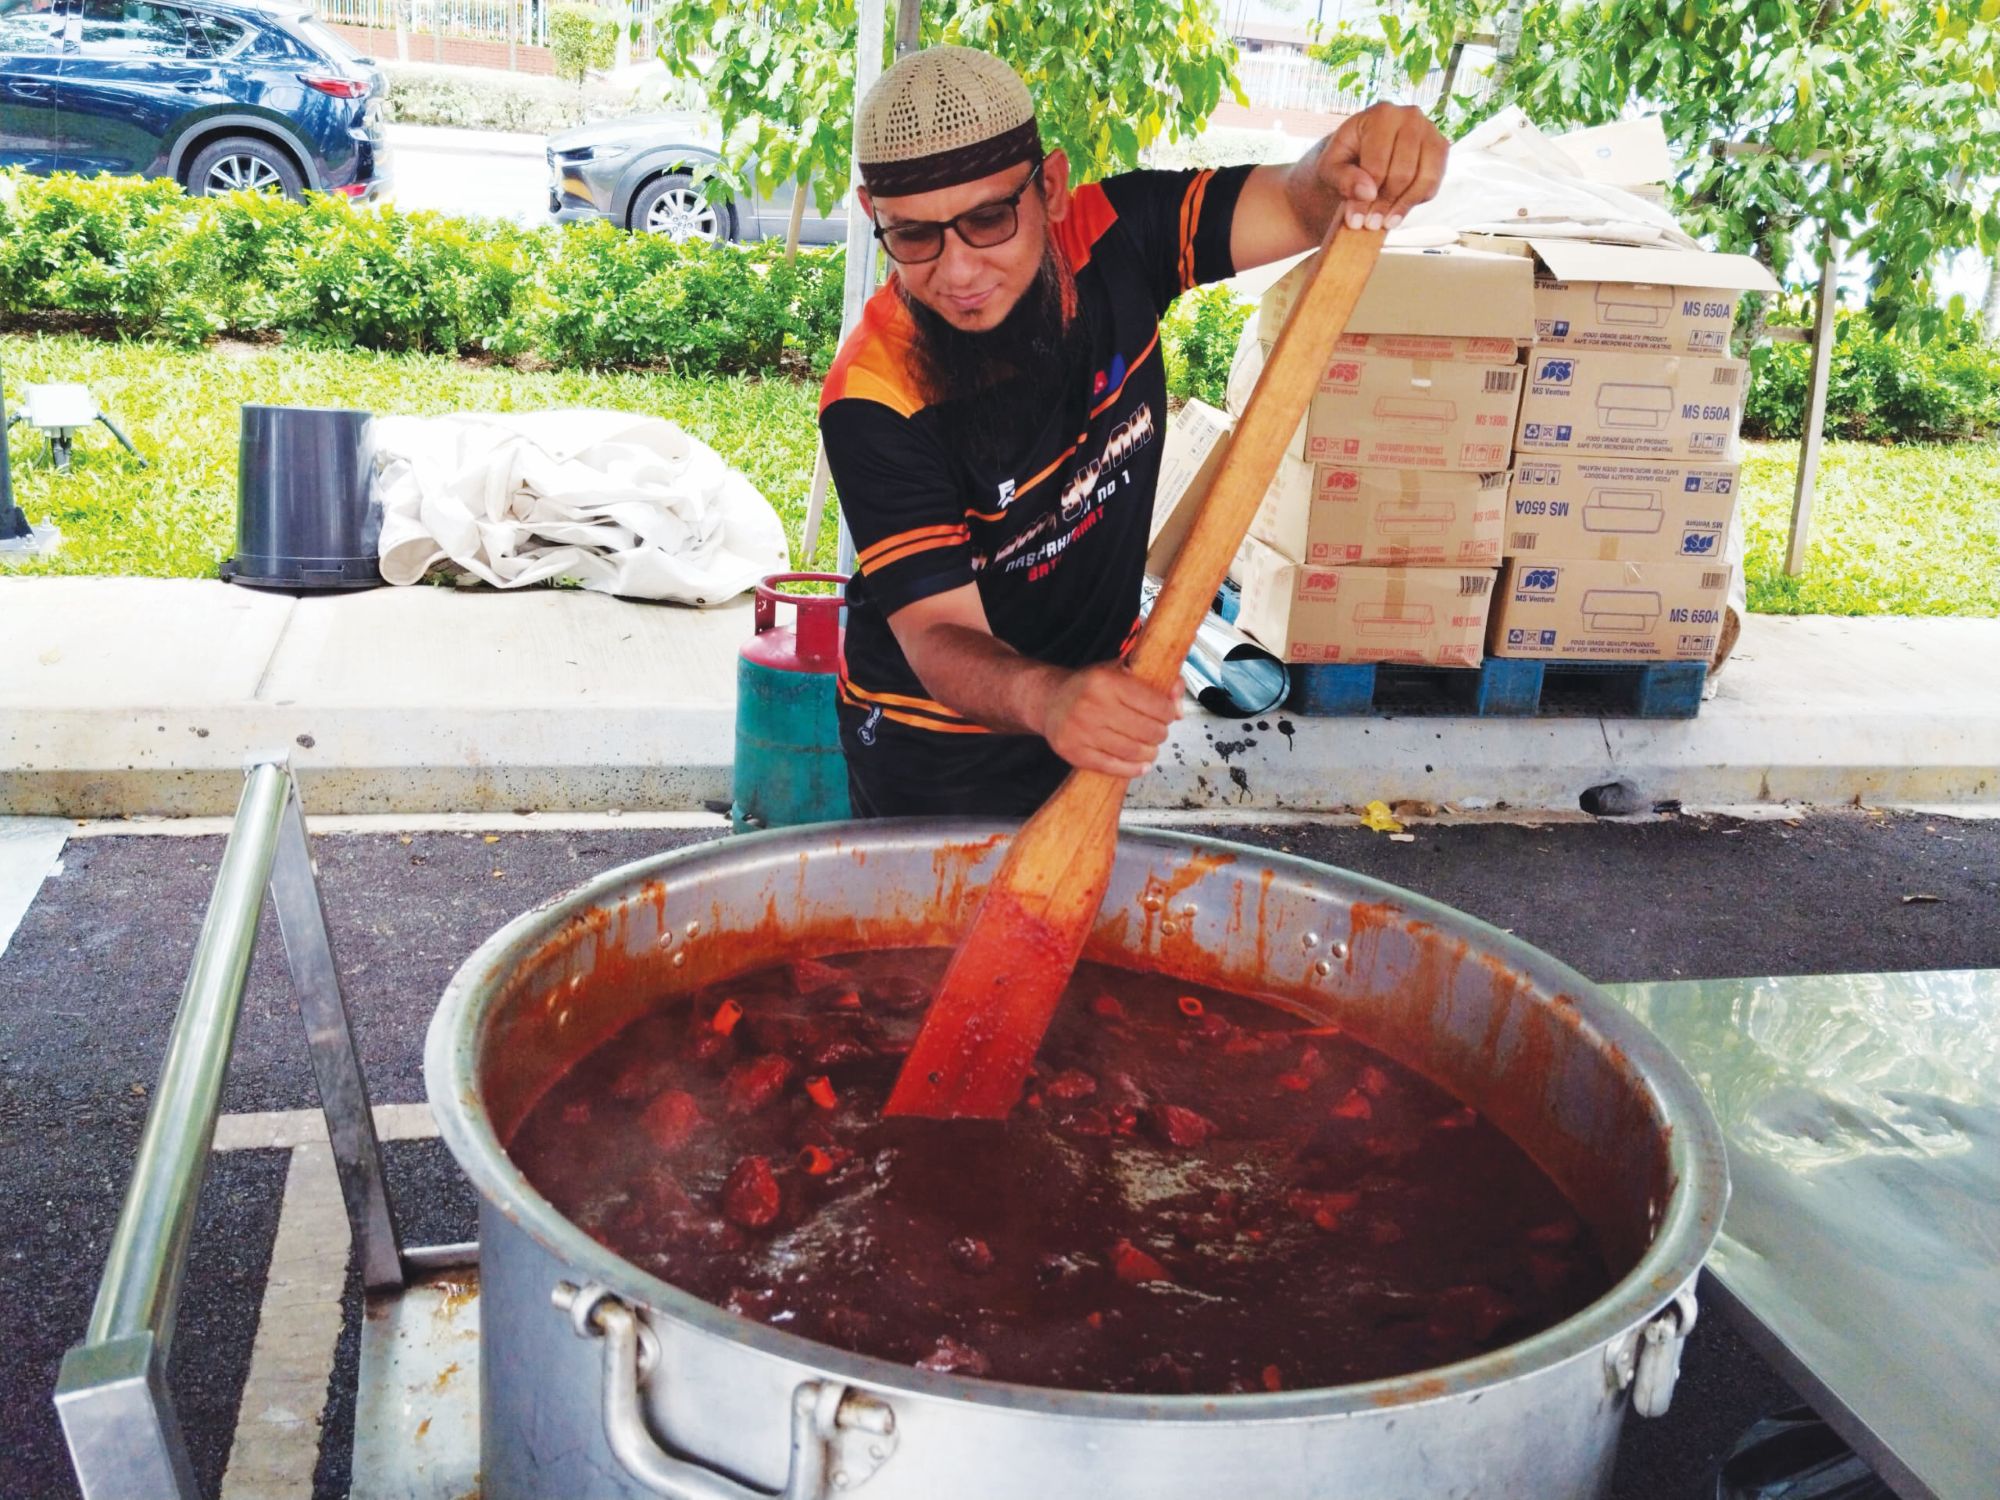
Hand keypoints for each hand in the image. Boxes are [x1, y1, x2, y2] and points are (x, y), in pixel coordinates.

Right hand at [1037, 662, 1179, 778]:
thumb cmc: (1090, 686)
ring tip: (1148, 747)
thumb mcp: (1122, 672)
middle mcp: (1092, 705)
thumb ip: (1156, 684)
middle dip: (1160, 733)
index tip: (1167, 714)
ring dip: (1149, 752)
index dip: (1169, 712)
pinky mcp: (1074, 752)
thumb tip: (1179, 708)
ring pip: (1133, 752)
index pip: (1156, 705)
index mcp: (1106, 681)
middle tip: (1156, 731)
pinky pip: (1113, 768)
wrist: (1050, 700)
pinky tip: (1141, 764)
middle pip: (1148, 731)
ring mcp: (1081, 731)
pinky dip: (1133, 769)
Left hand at [1321, 103, 1448, 230]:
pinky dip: (1417, 201)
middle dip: (1384, 204)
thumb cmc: (1344, 157)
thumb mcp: (1330, 167)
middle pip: (1401, 173)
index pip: (1376, 165)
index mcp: (1381, 114)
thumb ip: (1342, 178)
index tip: (1356, 220)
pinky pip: (1433, 183)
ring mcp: (1429, 131)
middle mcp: (1410, 116)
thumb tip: (1368, 193)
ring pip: (1423, 179)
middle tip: (1370, 224)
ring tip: (1385, 223)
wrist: (1362, 148)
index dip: (1365, 199)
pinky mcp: (1440, 148)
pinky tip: (1398, 209)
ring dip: (1403, 206)